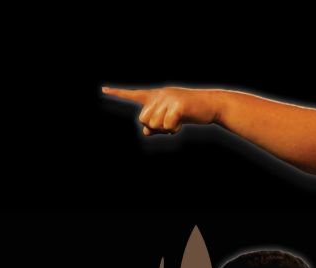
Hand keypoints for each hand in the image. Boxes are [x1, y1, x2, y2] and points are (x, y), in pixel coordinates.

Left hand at [101, 86, 220, 135]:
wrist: (212, 106)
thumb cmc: (191, 112)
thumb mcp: (172, 118)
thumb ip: (157, 125)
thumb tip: (145, 131)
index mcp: (156, 96)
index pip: (134, 95)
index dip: (118, 93)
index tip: (103, 89)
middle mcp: (159, 95)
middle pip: (144, 119)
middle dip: (155, 127)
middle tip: (169, 125)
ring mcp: (168, 99)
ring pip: (155, 124)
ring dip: (166, 129)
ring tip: (177, 122)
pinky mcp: (177, 105)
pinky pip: (167, 125)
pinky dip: (174, 129)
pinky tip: (181, 124)